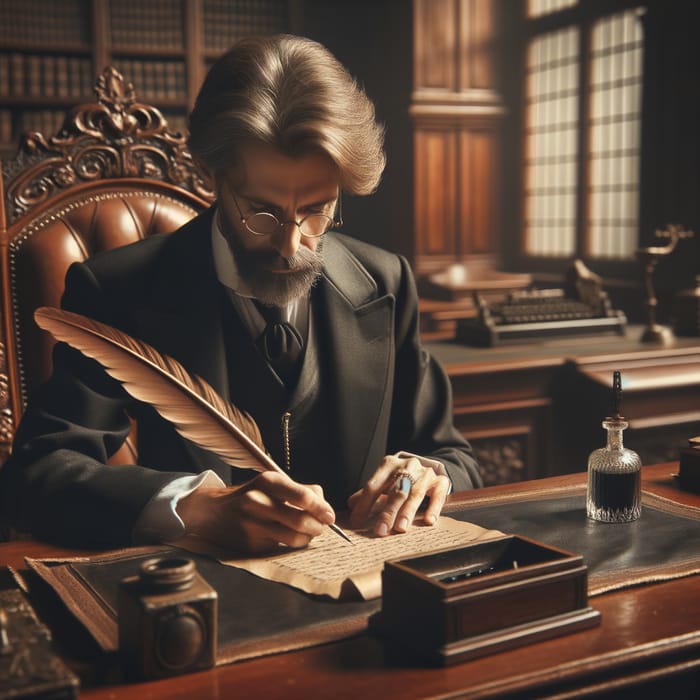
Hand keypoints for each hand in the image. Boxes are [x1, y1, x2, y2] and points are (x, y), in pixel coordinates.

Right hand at [174, 471, 335, 553]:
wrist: (215, 512)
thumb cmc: (253, 495)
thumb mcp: (273, 483)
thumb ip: (302, 490)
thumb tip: (325, 506)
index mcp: (268, 482)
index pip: (303, 496)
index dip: (322, 508)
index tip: (330, 516)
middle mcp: (258, 502)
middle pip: (301, 520)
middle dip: (318, 526)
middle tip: (322, 526)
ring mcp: (253, 525)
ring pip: (295, 538)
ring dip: (308, 538)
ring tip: (308, 532)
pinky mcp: (251, 544)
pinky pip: (283, 547)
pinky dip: (293, 544)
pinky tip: (290, 537)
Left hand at [347, 454, 450, 536]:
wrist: (427, 465)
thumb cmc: (401, 477)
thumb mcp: (384, 480)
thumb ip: (368, 493)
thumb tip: (351, 506)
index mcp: (388, 464)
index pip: (374, 486)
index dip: (364, 504)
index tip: (357, 522)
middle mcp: (407, 466)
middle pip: (396, 491)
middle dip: (387, 512)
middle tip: (380, 530)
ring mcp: (425, 473)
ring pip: (415, 493)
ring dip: (407, 512)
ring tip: (401, 527)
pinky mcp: (441, 481)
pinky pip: (438, 495)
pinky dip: (433, 508)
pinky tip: (429, 521)